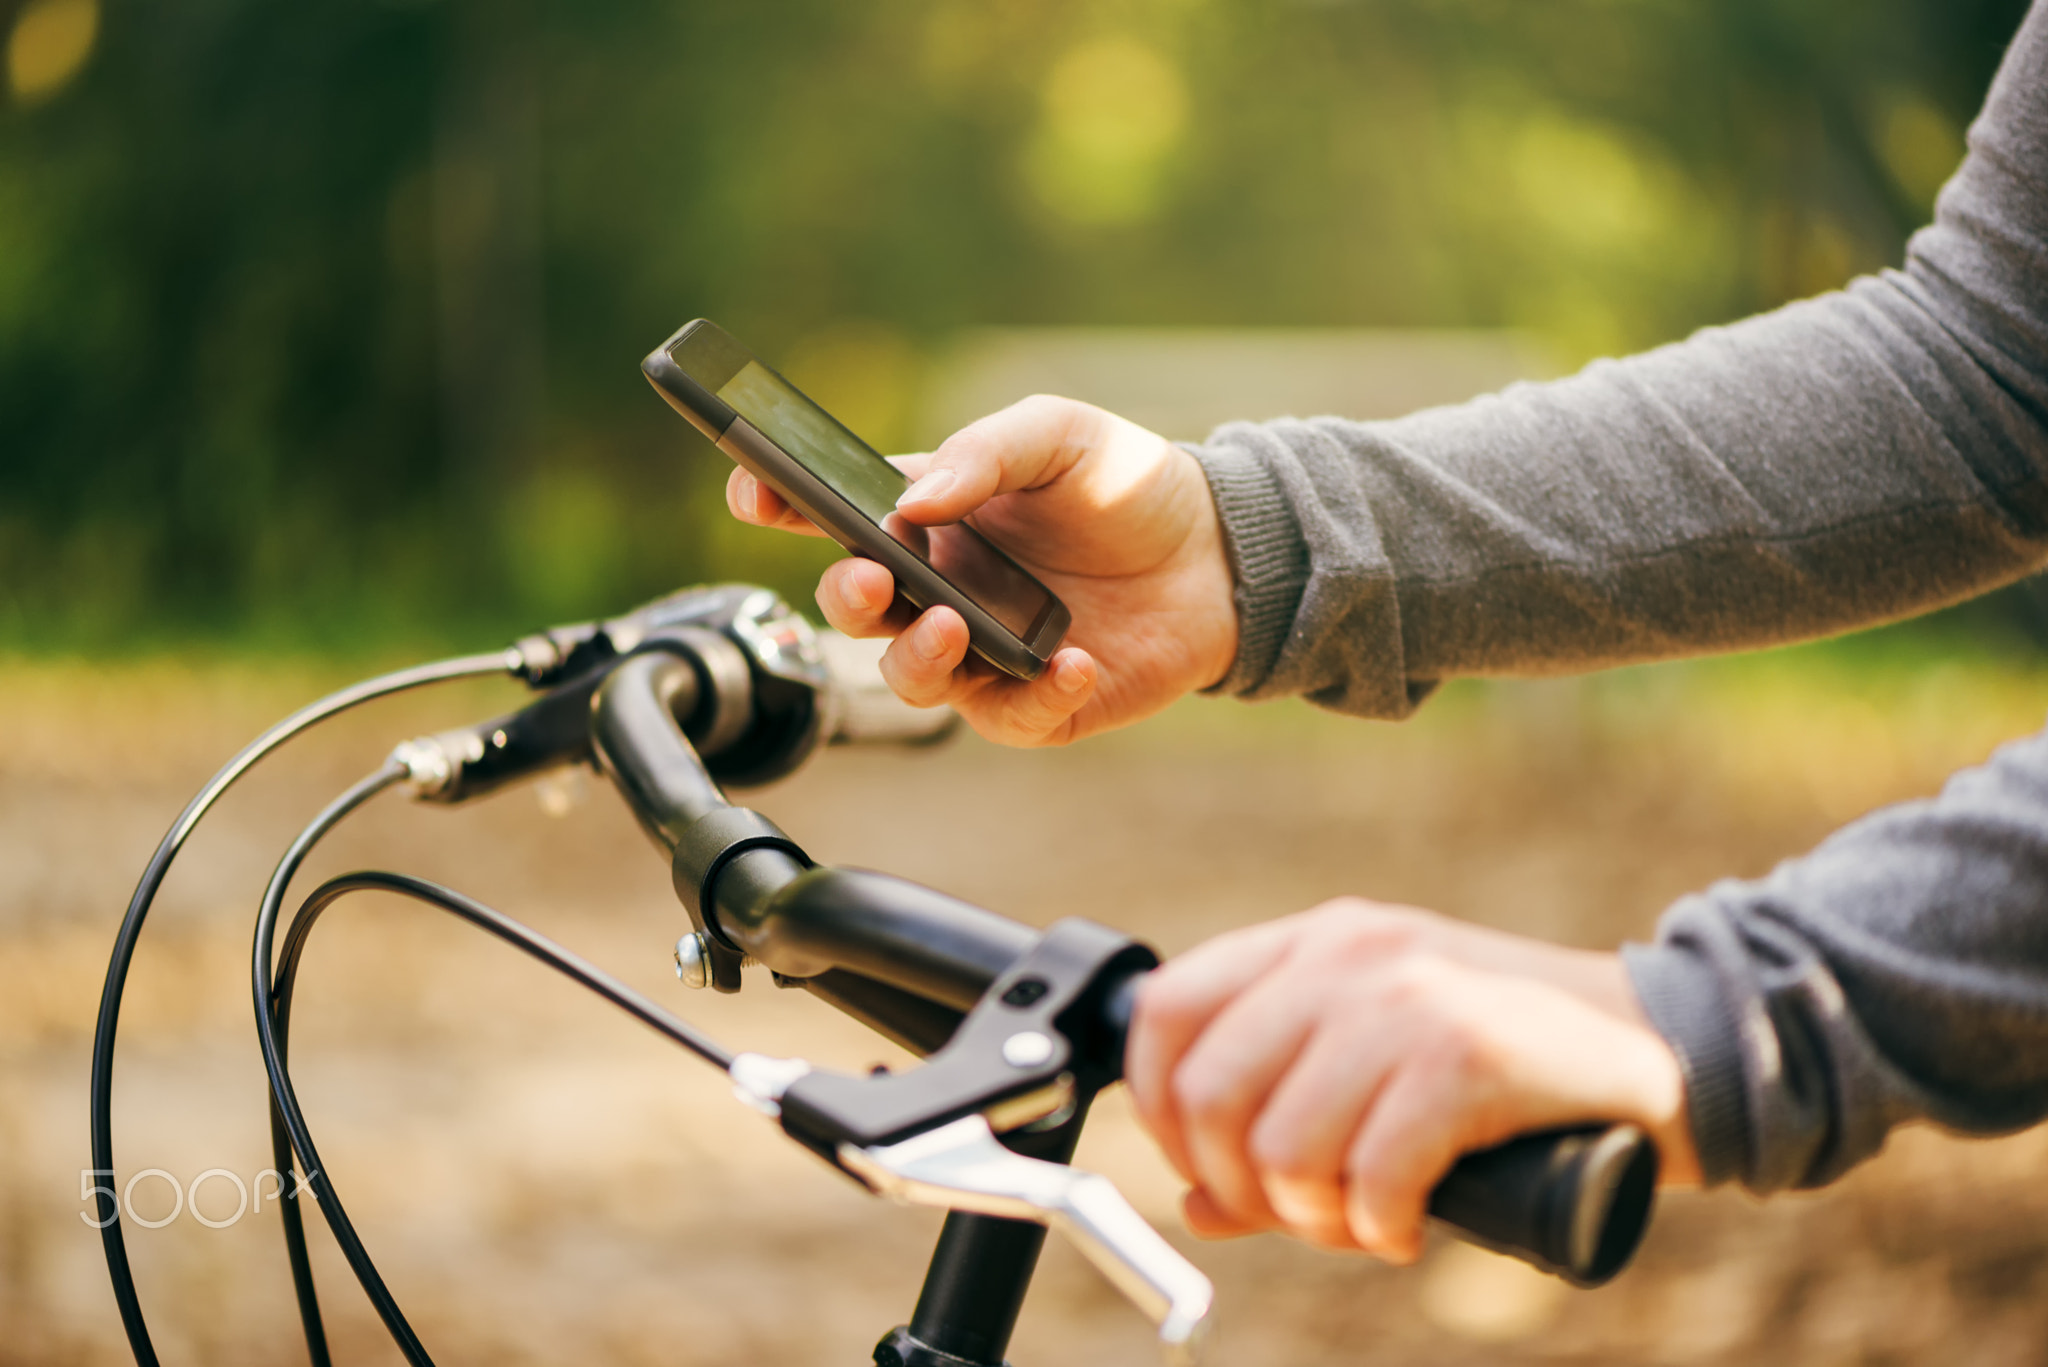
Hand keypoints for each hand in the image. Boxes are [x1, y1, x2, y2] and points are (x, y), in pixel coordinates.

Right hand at [726, 395, 1235, 745]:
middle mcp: (938, 589)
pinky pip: (1008, 716)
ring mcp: (981, 651)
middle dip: (847, 599)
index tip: (753, 491)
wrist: (1220, 551)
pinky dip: (1034, 694)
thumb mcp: (1059, 434)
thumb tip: (917, 500)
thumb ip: (987, 450)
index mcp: (925, 516)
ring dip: (918, 658)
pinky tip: (1070, 660)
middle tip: (875, 581)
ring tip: (956, 625)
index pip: (830, 515)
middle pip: (855, 610)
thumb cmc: (1125, 485)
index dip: (778, 504)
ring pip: (910, 677)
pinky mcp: (1035, 703)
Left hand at [1124, 899, 1699, 1260]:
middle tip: (1299, 1217)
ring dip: (1313, 1220)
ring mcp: (1407, 997)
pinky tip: (1409, 1225)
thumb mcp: (1374, 1062)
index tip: (1205, 1169)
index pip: (1165, 1011)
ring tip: (1361, 1223)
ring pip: (1283, 1148)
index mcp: (1310, 942)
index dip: (1160, 1111)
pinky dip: (1380, 1229)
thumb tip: (1192, 1204)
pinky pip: (1373, 1176)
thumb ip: (1278, 1116)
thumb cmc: (1503, 1065)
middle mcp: (1345, 954)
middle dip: (1239, 1187)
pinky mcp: (1469, 1053)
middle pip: (1207, 1094)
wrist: (1657, 1044)